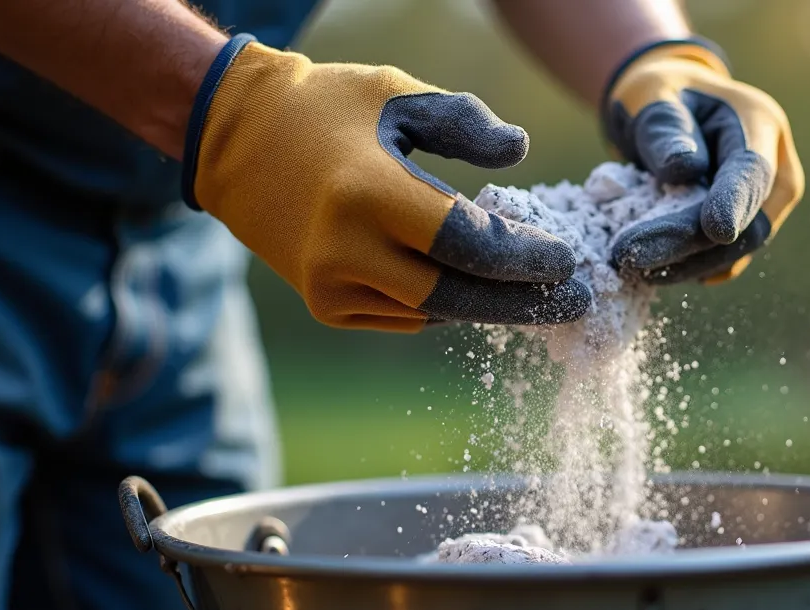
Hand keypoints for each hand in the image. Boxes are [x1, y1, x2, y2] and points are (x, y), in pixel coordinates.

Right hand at [182, 35, 590, 331]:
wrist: (235, 141)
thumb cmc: (326, 108)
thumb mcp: (399, 95)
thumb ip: (467, 124)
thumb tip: (521, 155)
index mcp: (369, 193)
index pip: (468, 244)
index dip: (525, 259)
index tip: (568, 259)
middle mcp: (347, 250)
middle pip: (458, 296)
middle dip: (523, 303)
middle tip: (574, 303)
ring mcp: (331, 285)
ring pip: (434, 312)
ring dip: (487, 304)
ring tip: (537, 295)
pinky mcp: (325, 304)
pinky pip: (404, 315)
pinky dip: (444, 303)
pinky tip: (476, 289)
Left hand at [602, 38, 804, 284]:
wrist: (668, 113)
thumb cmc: (659, 97)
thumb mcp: (652, 96)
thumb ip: (665, 129)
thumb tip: (683, 170)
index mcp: (759, 124)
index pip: (754, 170)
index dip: (736, 201)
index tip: (715, 229)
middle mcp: (776, 168)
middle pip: (750, 221)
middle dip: (691, 244)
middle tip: (630, 256)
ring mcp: (765, 205)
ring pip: (736, 251)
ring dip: (685, 265)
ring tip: (629, 265)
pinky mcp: (745, 230)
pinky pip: (721, 260)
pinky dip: (686, 268)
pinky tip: (647, 270)